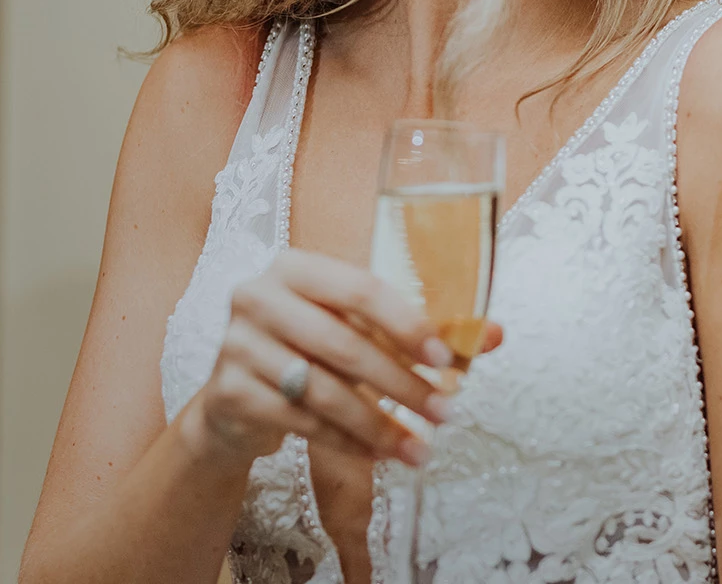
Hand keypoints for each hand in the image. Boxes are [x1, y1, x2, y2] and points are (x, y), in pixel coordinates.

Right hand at [181, 249, 494, 468]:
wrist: (235, 399)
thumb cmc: (309, 351)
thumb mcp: (358, 330)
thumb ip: (422, 330)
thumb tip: (494, 334)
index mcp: (295, 266)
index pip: (361, 288)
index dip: (407, 323)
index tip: (445, 358)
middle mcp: (258, 297)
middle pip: (345, 344)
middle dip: (402, 384)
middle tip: (445, 412)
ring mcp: (237, 345)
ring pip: (324, 390)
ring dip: (380, 425)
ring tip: (419, 449)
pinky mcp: (227, 393)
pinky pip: (301, 422)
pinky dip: (347, 442)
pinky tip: (379, 453)